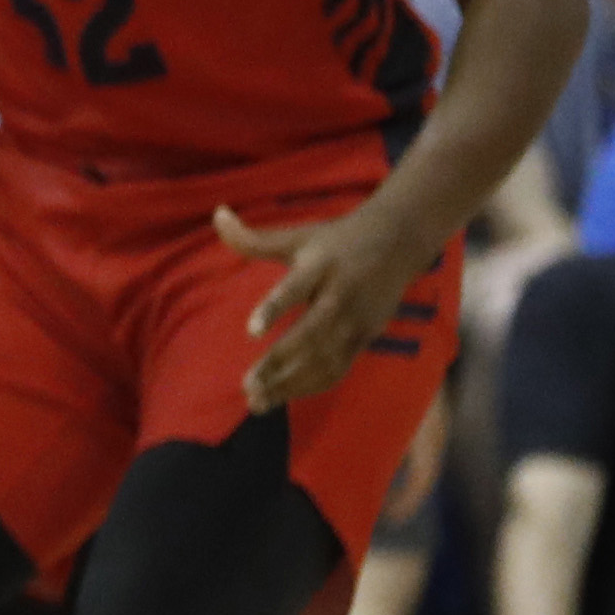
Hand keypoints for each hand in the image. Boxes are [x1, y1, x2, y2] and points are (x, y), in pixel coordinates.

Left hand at [214, 202, 442, 411]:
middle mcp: (340, 294)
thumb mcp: (297, 236)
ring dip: (291, 382)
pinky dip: (311, 385)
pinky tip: (282, 397)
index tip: (251, 331)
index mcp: (320, 266)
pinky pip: (338, 367)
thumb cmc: (336, 240)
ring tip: (256, 401)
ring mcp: (357, 319)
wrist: (399, 241)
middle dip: (279, 362)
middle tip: (247, 385)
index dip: (274, 308)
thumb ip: (253, 238)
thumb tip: (216, 214)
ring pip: (324, 358)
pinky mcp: (366, 336)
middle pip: (310, 334)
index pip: (295, 288)